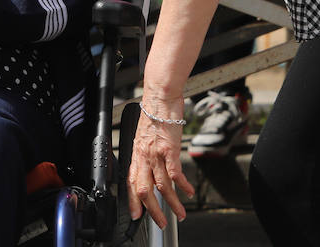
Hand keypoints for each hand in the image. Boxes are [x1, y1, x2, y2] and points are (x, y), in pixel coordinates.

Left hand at [127, 92, 193, 228]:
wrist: (160, 97)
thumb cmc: (154, 115)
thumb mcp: (145, 137)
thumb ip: (147, 154)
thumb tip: (151, 167)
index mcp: (137, 154)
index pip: (131, 182)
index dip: (133, 201)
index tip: (136, 215)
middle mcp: (144, 156)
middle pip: (144, 189)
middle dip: (153, 210)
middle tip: (161, 222)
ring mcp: (156, 153)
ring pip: (162, 186)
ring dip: (172, 203)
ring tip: (180, 213)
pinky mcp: (169, 149)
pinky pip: (175, 173)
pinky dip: (183, 186)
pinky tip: (188, 192)